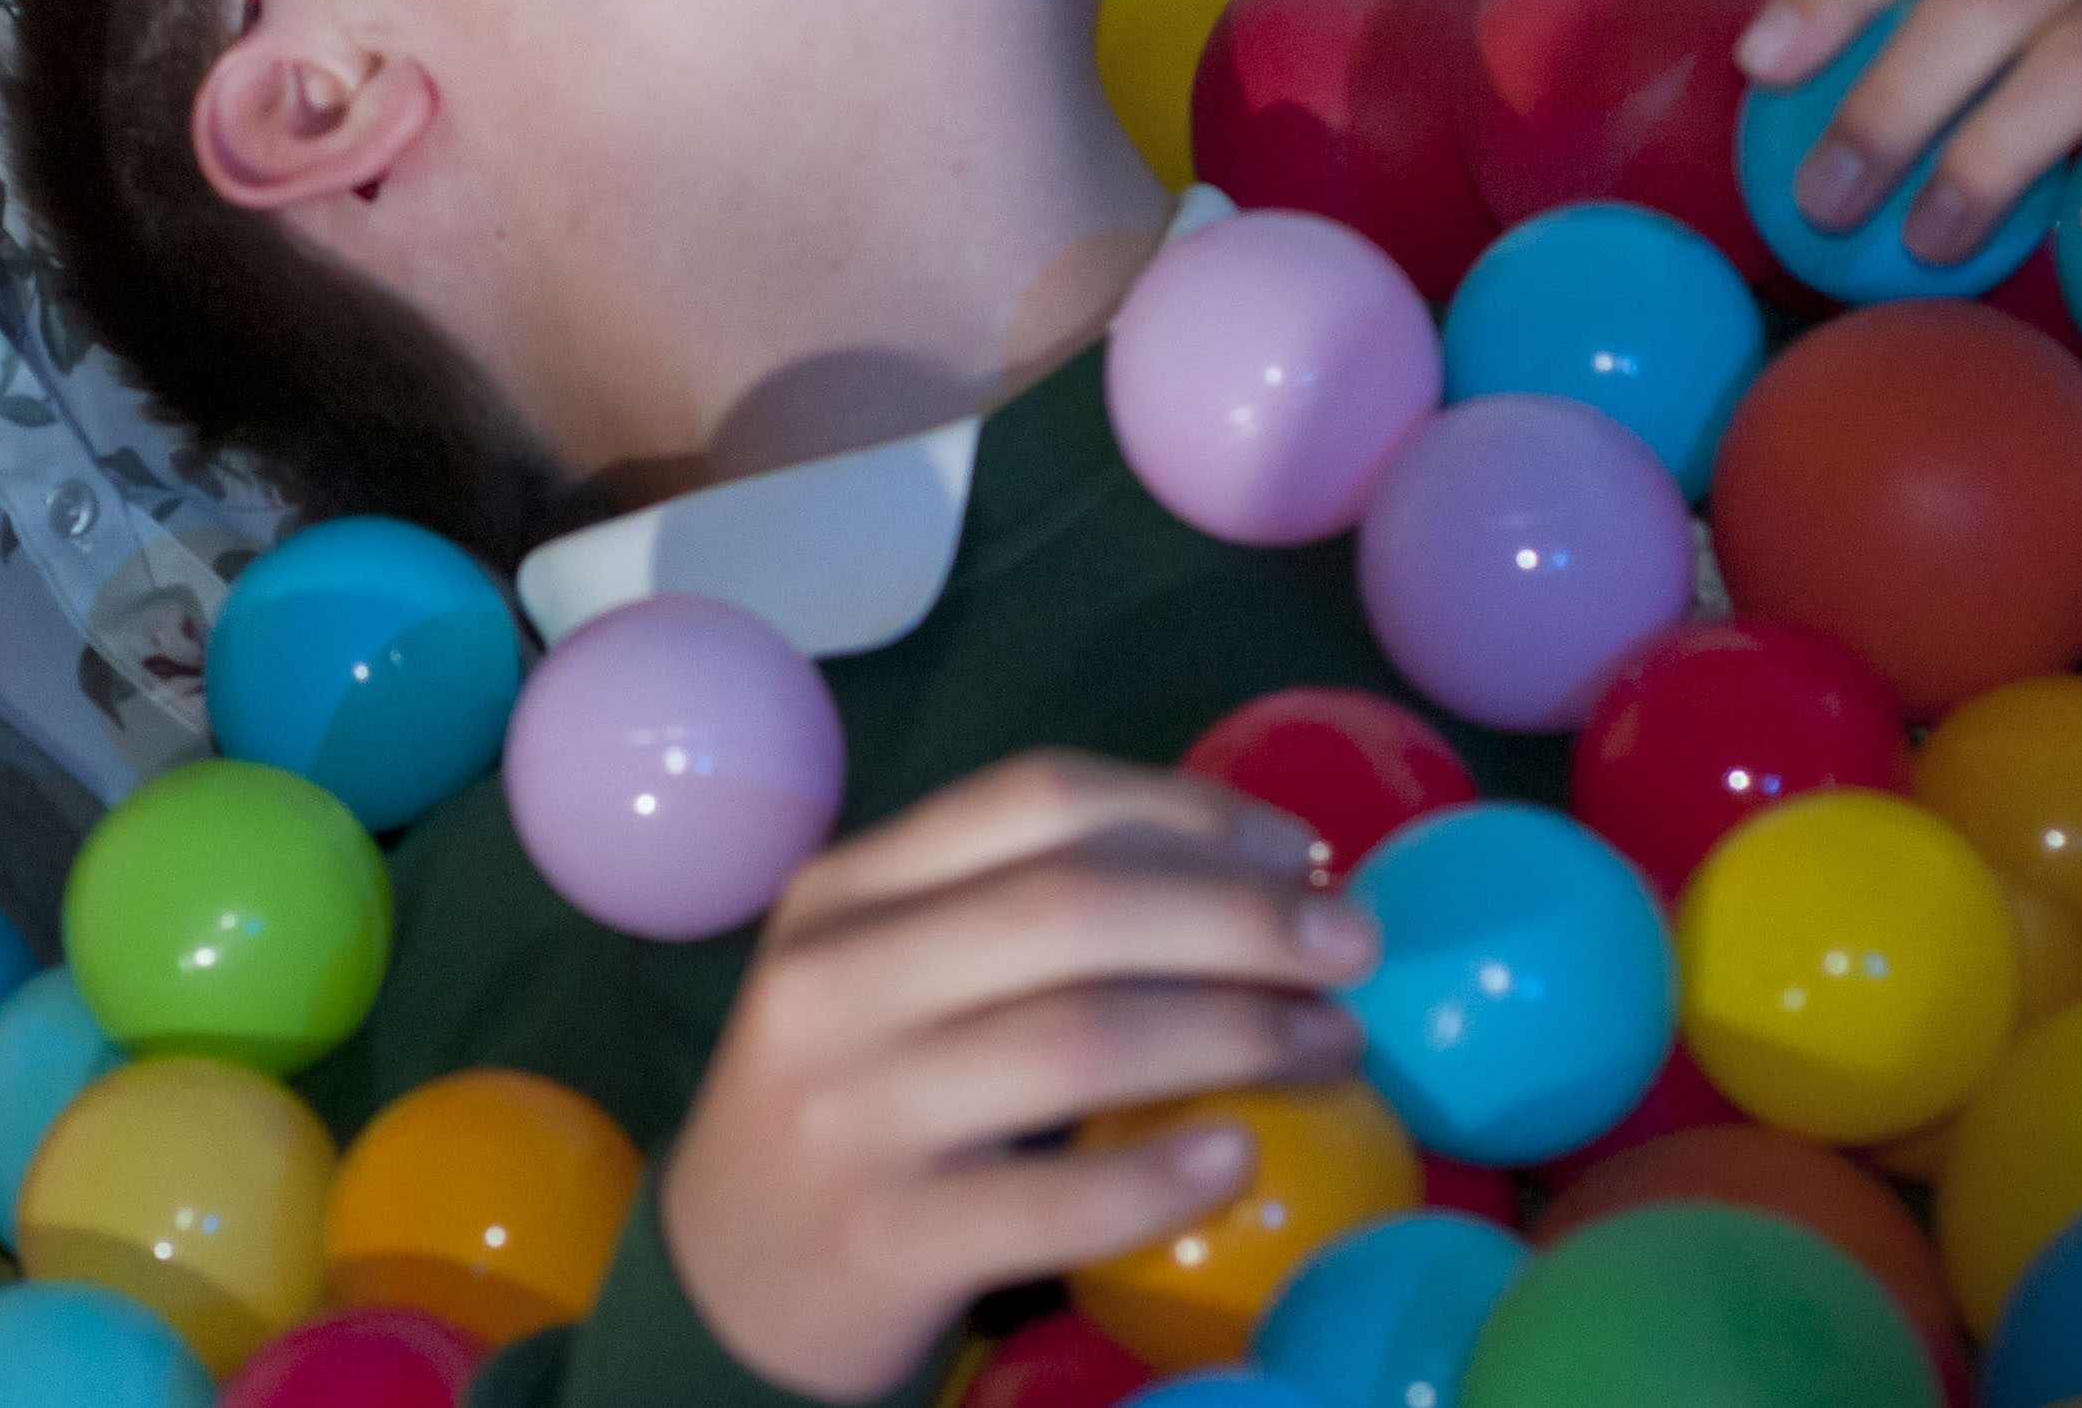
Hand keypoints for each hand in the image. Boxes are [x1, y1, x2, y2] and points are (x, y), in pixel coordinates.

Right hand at [654, 751, 1379, 1402]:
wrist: (727, 1280)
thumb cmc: (856, 1104)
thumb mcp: (889, 977)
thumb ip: (1014, 917)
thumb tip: (1256, 873)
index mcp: (846, 891)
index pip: (1035, 800)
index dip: (1187, 811)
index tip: (1301, 849)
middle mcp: (833, 983)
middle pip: (1069, 908)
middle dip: (1239, 916)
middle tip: (1354, 947)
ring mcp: (850, 1113)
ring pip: (1073, 1040)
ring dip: (1235, 1033)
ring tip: (1335, 1049)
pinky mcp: (883, 1238)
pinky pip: (1048, 1200)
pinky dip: (1158, 1176)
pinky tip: (1241, 1157)